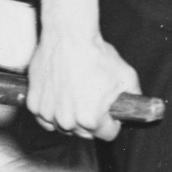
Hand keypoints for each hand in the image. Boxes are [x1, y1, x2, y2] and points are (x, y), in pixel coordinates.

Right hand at [26, 31, 140, 140]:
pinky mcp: (33, 102)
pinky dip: (51, 109)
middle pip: (84, 133)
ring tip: (74, 96)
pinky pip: (43, 116)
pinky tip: (59, 95)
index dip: (112, 122)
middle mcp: (67, 121)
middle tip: (91, 100)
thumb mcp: (127, 77)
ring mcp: (47, 112)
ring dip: (69, 117)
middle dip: (90, 120)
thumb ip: (134, 98)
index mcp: (91, 119)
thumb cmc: (95, 55)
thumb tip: (138, 106)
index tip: (109, 111)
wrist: (68, 37)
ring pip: (62, 126)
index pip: (107, 134)